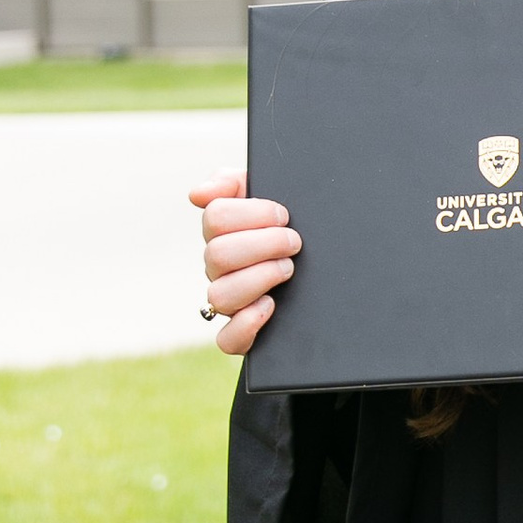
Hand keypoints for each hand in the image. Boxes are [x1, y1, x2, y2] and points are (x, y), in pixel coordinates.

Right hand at [189, 169, 301, 356]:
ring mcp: (228, 301)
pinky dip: (247, 324)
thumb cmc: (290, 227)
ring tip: (288, 270)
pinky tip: (270, 306)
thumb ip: (232, 182)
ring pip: (220, 296)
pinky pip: (227, 340)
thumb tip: (198, 194)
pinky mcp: (241, 334)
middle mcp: (218, 268)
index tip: (284, 215)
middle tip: (294, 243)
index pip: (216, 217)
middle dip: (263, 244)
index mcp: (221, 233)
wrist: (323, 270)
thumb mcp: (268, 193)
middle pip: (217, 254)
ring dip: (259, 278)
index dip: (252, 213)